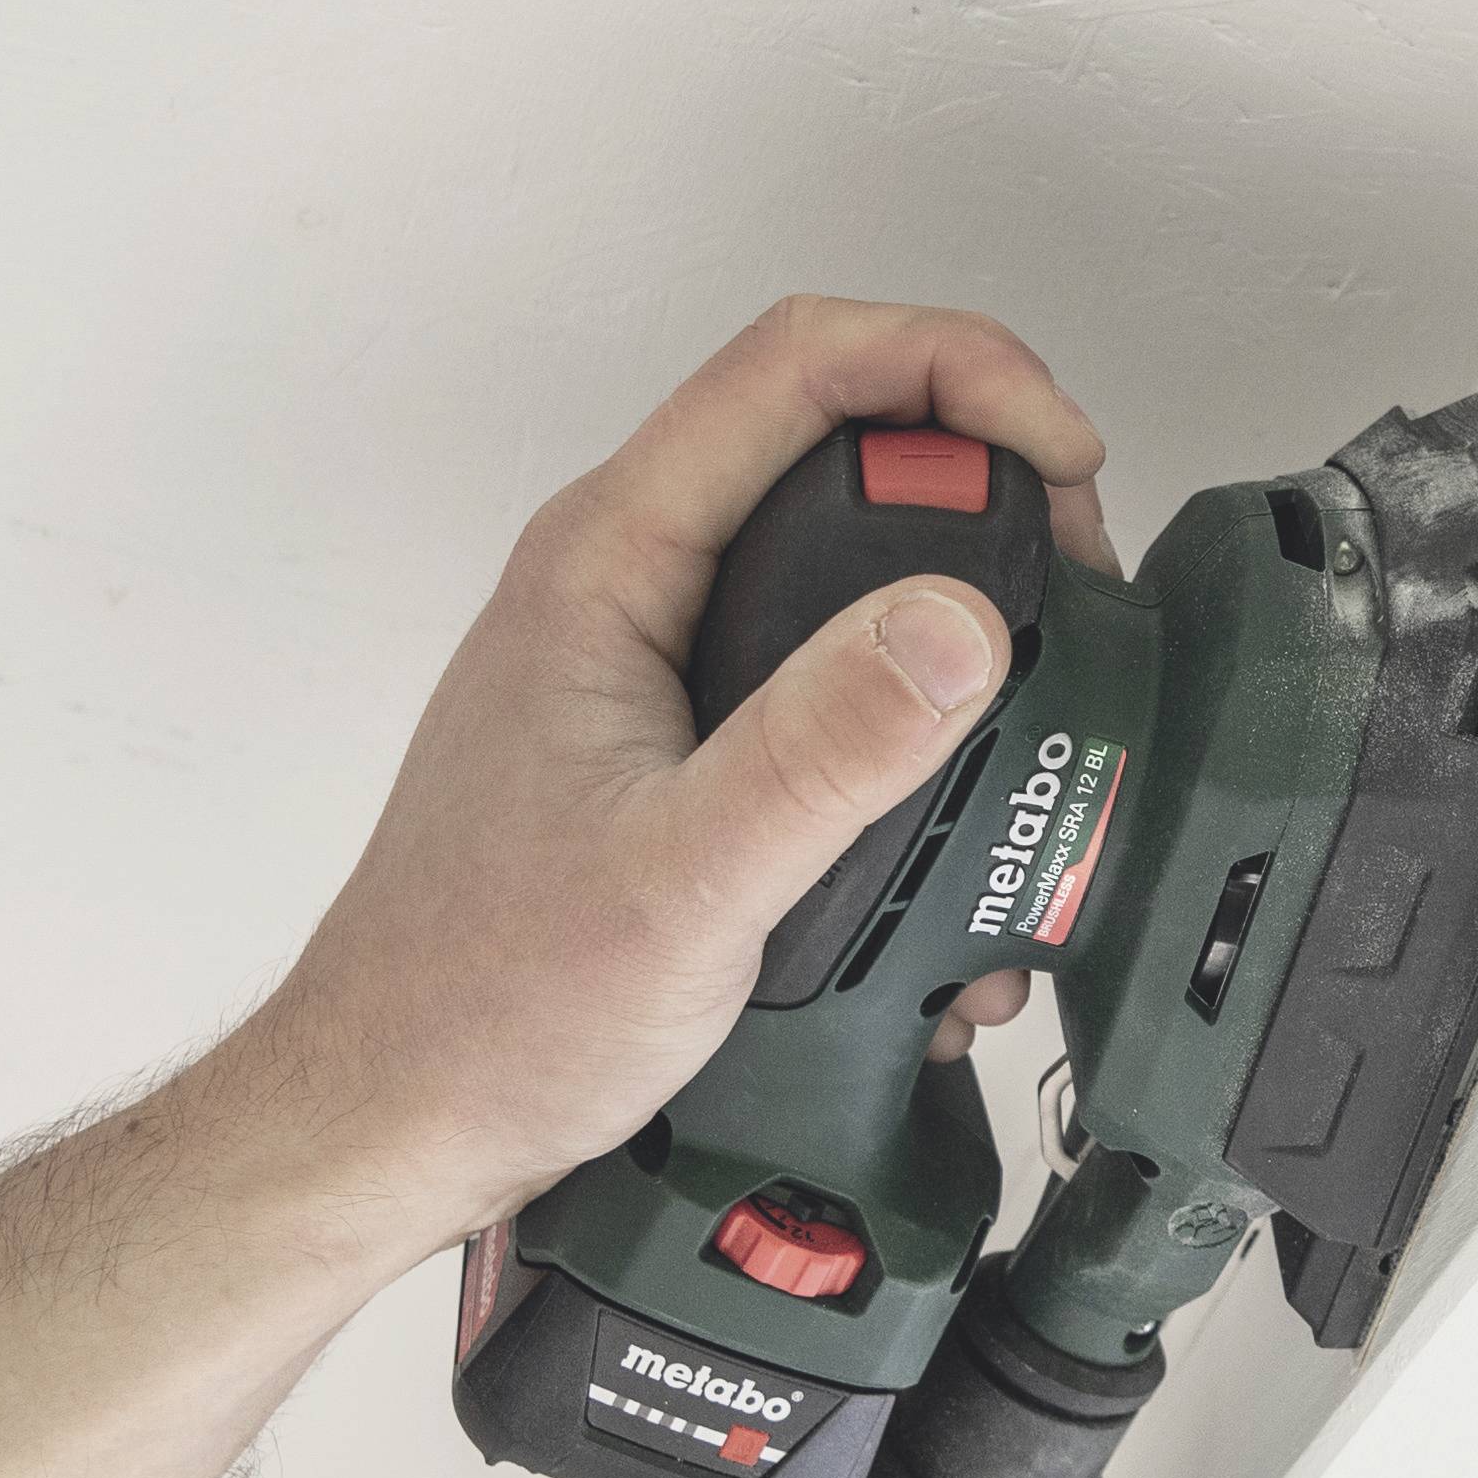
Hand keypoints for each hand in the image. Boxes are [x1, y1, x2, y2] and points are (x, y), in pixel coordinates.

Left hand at [217, 296, 1111, 1262]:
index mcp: (609, 562)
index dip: (958, 369)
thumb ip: (825, 749)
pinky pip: (828, 674)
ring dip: (963, 624)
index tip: (1065, 460)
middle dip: (989, 494)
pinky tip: (956, 833)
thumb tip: (959, 623)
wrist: (401, 1112)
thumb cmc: (486, 1005)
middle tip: (1076, 592)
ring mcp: (658, 658)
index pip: (800, 365)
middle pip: (842, 444)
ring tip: (1040, 711)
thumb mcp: (686, 881)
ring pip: (847, 563)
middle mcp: (631, 582)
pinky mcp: (687, 736)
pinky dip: (916, 728)